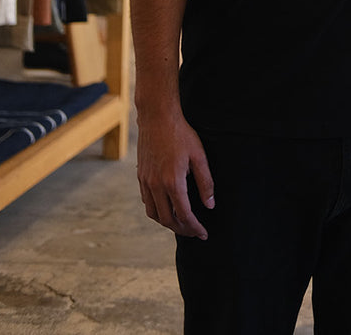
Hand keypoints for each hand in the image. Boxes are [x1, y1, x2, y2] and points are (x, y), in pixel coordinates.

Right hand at [136, 110, 214, 239]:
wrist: (157, 117)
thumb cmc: (181, 133)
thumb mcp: (199, 155)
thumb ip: (205, 182)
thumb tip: (210, 205)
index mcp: (173, 182)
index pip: (184, 215)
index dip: (195, 228)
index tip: (203, 233)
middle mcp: (156, 186)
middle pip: (167, 220)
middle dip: (182, 230)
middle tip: (194, 232)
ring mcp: (146, 182)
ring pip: (153, 214)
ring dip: (167, 223)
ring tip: (181, 223)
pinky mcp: (140, 176)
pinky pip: (147, 202)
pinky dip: (156, 210)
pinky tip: (166, 206)